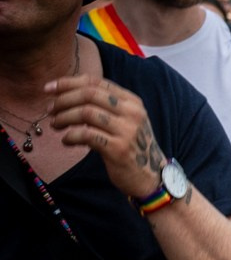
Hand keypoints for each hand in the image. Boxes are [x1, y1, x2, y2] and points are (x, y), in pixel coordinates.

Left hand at [46, 76, 175, 201]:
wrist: (152, 178)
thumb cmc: (132, 149)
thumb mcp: (126, 121)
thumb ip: (106, 106)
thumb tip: (69, 95)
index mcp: (132, 101)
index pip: (95, 82)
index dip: (68, 82)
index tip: (49, 88)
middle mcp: (132, 112)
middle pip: (88, 94)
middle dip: (63, 100)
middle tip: (50, 109)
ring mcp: (127, 130)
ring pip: (85, 112)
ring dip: (64, 117)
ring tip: (55, 125)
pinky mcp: (118, 149)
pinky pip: (87, 135)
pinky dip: (71, 136)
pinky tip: (66, 140)